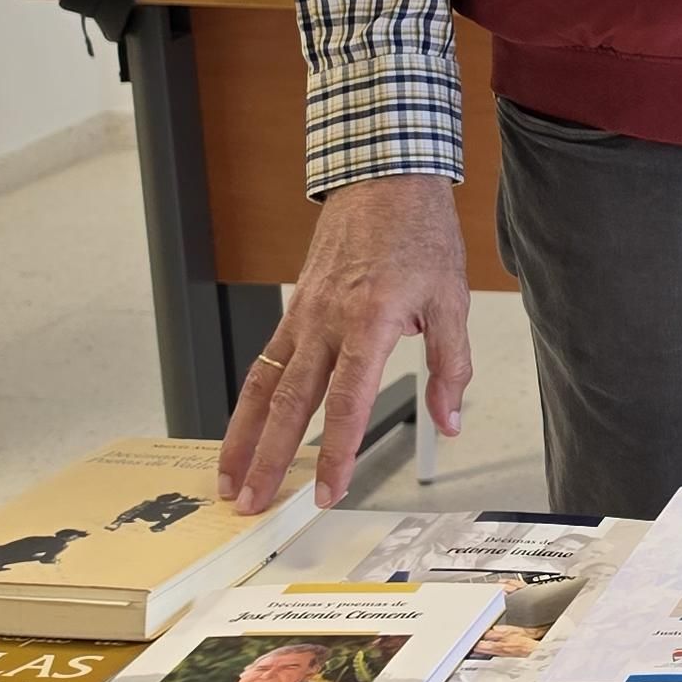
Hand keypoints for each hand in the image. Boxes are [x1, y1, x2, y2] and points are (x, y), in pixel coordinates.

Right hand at [217, 175, 473, 511]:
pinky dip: (250, 402)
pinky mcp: (295, 308)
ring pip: (264, 385)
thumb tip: (449, 422)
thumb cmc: (420, 235)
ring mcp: (304, 314)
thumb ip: (451, 367)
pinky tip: (242, 431)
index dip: (337, 451)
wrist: (384, 178)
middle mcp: (327, 321)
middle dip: (269, 459)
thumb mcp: (453, 299)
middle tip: (252, 503)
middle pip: (291, 402)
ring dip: (243, 437)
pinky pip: (265, 362)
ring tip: (229, 480)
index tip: (327, 491)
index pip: (349, 400)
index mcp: (371, 320)